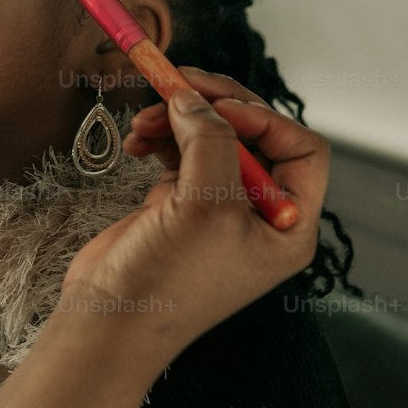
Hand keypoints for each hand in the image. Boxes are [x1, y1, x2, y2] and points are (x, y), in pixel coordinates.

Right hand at [61, 69, 329, 372]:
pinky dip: (159, 136)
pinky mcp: (179, 203)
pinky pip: (179, 150)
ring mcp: (218, 207)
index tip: (217, 107)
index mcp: (288, 224)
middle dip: (213, 107)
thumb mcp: (205, 206)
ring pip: (211, 136)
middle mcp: (260, 213)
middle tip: (176, 83)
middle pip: (253, 133)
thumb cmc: (169, 283)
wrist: (107, 324)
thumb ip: (211, 141)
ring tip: (143, 121)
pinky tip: (136, 141)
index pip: (300, 147)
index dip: (263, 119)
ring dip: (177, 118)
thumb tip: (195, 96)